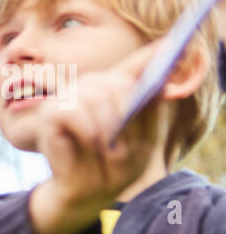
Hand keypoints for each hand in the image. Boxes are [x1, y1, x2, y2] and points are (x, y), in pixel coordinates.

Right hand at [28, 40, 202, 233]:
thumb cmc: (113, 168)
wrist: (83, 192)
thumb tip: (158, 87)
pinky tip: (92, 145)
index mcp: (116, 91)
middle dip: (127, 112)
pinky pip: (76, 113)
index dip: (155, 54)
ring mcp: (70, 97)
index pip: (138, 65)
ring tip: (108, 150)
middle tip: (124, 142)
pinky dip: (89, 132)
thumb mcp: (143, 142)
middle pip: (118, 83)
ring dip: (108, 127)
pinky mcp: (52, 113)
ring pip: (97, 97)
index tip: (180, 41)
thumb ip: (150, 113)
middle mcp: (92, 87)